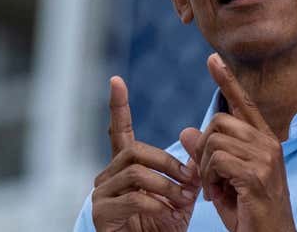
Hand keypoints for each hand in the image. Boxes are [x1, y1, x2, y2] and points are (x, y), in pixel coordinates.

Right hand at [92, 76, 201, 231]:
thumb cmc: (165, 226)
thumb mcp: (181, 193)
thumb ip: (187, 168)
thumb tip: (194, 138)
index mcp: (125, 167)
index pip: (119, 130)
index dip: (118, 106)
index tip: (116, 80)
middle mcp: (108, 176)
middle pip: (136, 150)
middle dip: (168, 163)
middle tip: (191, 180)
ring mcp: (101, 194)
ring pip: (136, 173)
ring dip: (166, 186)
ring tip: (182, 201)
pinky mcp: (101, 214)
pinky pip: (132, 198)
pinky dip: (156, 205)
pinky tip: (167, 214)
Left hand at [180, 54, 296, 231]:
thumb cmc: (249, 212)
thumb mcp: (222, 180)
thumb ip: (208, 153)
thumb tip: (185, 131)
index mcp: (264, 140)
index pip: (244, 102)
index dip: (227, 80)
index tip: (212, 59)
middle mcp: (268, 143)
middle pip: (219, 121)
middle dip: (203, 149)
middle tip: (208, 176)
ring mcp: (265, 157)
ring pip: (214, 140)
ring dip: (204, 168)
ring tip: (214, 190)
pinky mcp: (256, 174)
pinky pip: (215, 160)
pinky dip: (208, 178)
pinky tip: (216, 195)